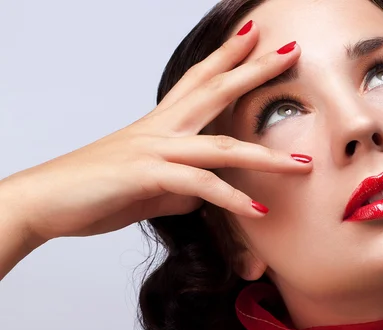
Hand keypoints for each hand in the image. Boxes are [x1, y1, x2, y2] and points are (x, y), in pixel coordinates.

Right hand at [0, 21, 310, 242]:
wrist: (48, 201)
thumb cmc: (97, 189)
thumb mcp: (149, 185)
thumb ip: (182, 186)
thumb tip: (206, 195)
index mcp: (161, 124)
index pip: (199, 79)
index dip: (227, 56)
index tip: (253, 36)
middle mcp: (161, 128)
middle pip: (215, 90)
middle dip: (254, 69)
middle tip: (289, 49)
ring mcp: (155, 149)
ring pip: (221, 145)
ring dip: (266, 157)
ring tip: (304, 166)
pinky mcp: (148, 175)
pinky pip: (201, 186)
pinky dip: (232, 199)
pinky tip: (258, 210)